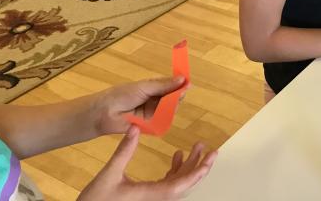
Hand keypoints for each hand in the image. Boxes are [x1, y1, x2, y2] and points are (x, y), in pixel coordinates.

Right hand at [78, 126, 216, 200]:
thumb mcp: (109, 175)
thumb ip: (124, 151)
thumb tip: (135, 127)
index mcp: (152, 195)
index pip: (182, 184)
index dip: (198, 171)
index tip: (210, 158)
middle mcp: (156, 199)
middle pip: (185, 183)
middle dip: (200, 166)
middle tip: (211, 150)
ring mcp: (153, 199)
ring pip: (179, 183)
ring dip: (188, 166)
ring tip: (196, 147)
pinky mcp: (148, 197)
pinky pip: (169, 184)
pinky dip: (176, 170)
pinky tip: (176, 156)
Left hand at [94, 76, 187, 135]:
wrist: (104, 113)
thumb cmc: (122, 95)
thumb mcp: (144, 87)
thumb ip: (164, 85)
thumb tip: (183, 79)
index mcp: (152, 87)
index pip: (170, 84)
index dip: (179, 83)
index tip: (188, 82)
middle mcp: (154, 100)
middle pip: (172, 97)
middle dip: (178, 94)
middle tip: (182, 92)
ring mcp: (152, 112)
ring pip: (169, 108)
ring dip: (173, 105)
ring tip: (175, 101)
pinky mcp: (150, 125)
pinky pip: (163, 120)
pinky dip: (167, 116)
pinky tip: (169, 112)